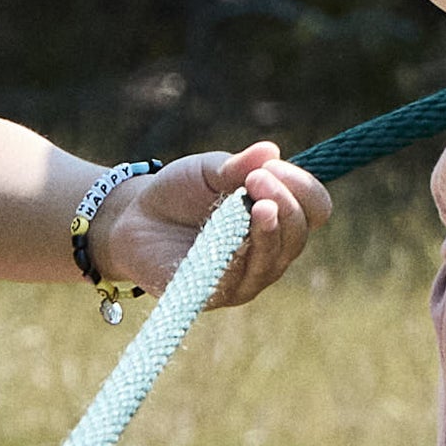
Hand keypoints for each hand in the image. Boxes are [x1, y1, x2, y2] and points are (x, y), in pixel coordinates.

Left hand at [91, 144, 334, 307]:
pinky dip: (240, 253)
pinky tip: (235, 231)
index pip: (314, 209)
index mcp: (276, 218)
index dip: (302, 187)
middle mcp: (270, 252)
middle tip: (257, 180)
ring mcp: (247, 277)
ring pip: (275, 258)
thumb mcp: (207, 171)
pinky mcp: (217, 295)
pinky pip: (239, 278)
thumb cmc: (176, 193)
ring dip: (269, 229)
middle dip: (285, 204)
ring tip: (256, 203)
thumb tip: (271, 150)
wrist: (130, 220)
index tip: (272, 167)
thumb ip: (238, 165)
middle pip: (299, 235)